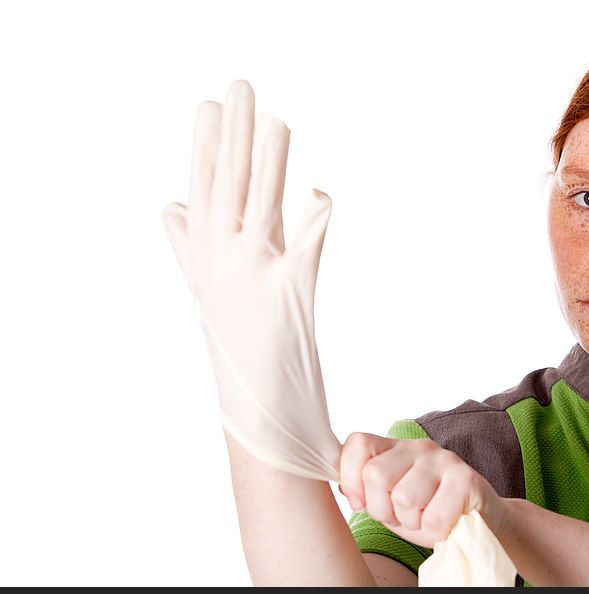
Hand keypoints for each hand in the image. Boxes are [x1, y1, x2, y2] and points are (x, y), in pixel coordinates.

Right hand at [161, 80, 340, 480]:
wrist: (259, 414)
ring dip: (269, 159)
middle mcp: (223, 263)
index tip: (209, 106)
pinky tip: (322, 194)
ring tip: (276, 119)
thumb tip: (170, 207)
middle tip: (241, 89)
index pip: (202, 190)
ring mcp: (255, 276)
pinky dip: (315, 215)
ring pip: (262, 203)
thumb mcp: (207, 293)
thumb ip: (190, 247)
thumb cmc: (239, 352)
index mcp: (206, 260)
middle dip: (234, 135)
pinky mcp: (291, 293)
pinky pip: (308, 242)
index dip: (206, 147)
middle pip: (228, 186)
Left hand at [338, 432, 508, 547]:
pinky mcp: (467, 481)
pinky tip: (445, 524)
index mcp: (394, 447)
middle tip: (400, 516)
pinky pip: (434, 517)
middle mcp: (419, 447)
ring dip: (411, 523)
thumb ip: (363, 488)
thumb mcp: (387, 501)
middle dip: (382, 509)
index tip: (361, 503)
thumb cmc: (427, 512)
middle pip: (376, 474)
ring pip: (404, 499)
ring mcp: (444, 460)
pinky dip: (434, 532)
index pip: (358, 443)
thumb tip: (337, 485)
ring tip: (425, 519)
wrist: (478, 524)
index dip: (350, 478)